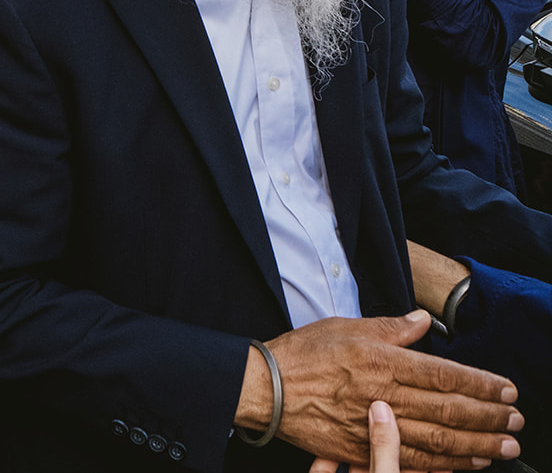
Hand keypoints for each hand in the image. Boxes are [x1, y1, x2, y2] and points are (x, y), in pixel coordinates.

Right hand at [239, 311, 521, 469]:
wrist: (264, 388)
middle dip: (488, 418)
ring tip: (502, 447)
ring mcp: (372, 426)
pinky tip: (464, 464)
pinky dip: (444, 465)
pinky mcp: (361, 449)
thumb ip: (389, 327)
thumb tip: (421, 321)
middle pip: (448, 411)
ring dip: (476, 446)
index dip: (481, 385)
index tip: (506, 390)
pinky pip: (413, 461)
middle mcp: (382, 395)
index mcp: (381, 361)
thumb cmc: (301, 354)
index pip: (445, 375)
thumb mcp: (344, 327)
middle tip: (515, 421)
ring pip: (437, 440)